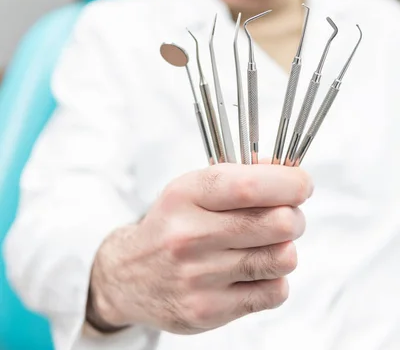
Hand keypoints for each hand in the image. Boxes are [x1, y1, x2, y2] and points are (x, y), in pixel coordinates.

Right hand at [88, 163, 312, 333]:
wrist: (129, 275)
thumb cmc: (172, 224)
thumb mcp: (193, 188)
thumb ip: (241, 174)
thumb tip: (289, 169)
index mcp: (186, 195)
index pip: (249, 186)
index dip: (289, 183)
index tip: (302, 184)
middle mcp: (190, 235)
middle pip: (277, 223)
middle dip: (294, 216)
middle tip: (287, 215)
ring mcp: (199, 276)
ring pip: (282, 258)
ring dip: (286, 247)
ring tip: (269, 243)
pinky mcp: (209, 310)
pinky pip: (275, 291)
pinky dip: (274, 278)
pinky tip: (255, 270)